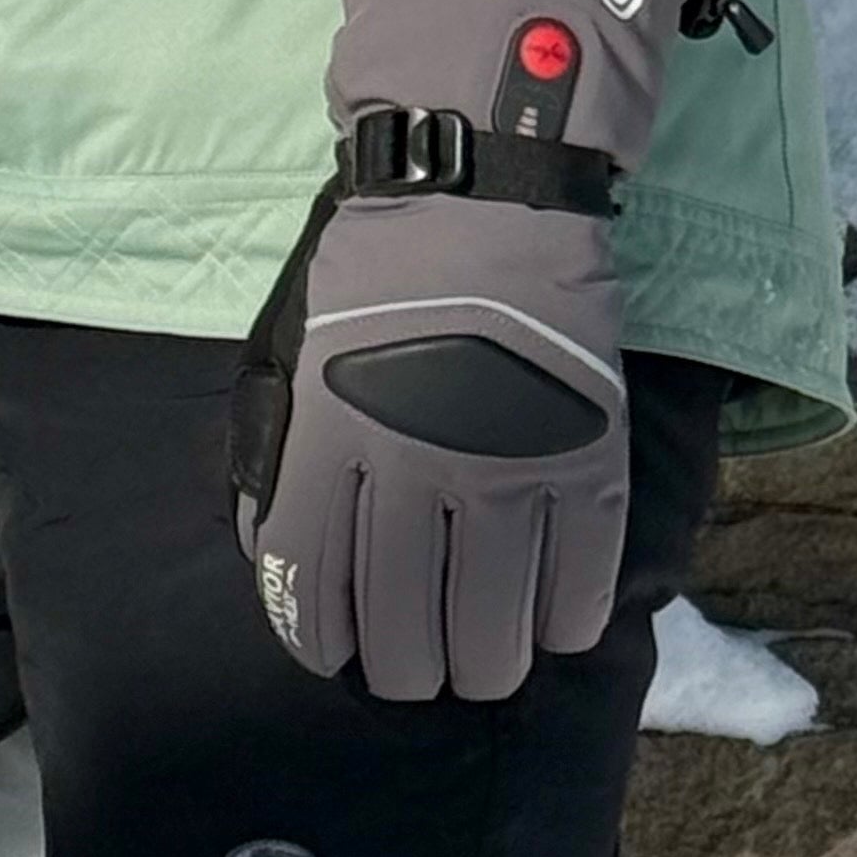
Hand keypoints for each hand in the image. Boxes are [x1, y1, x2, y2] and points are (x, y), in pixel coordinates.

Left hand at [231, 0, 739, 699]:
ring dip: (481, 664)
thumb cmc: (380, 266)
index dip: (320, 639)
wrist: (488, 187)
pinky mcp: (583, 461)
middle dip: (404, 668)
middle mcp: (412, 470)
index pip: (309, 587)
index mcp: (332, 438)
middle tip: (415, 664)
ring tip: (480, 660)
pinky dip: (563, 623)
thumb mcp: (301, 347)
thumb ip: (286, 451)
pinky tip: (550, 625)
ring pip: (492, 632)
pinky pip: (578, 587)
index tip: (335, 652)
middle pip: (402, 633)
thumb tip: (272, 553)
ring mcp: (504, 471)